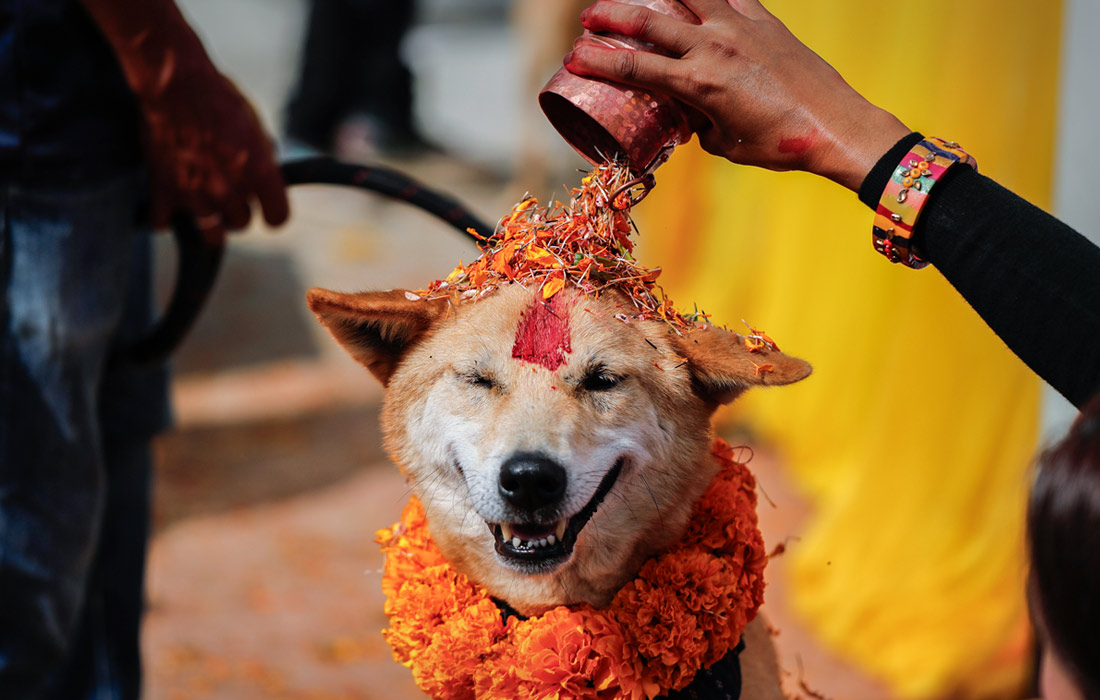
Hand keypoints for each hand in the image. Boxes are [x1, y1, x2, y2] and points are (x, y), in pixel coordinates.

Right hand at [139, 63, 288, 241]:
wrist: (173, 83)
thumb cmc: (218, 97)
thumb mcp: (255, 124)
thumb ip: (264, 156)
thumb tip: (270, 173)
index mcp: (259, 172)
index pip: (278, 218)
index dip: (274, 214)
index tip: (268, 209)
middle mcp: (230, 190)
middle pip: (242, 224)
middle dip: (238, 212)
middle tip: (228, 193)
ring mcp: (195, 195)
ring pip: (212, 236)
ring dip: (210, 224)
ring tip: (205, 205)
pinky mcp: (163, 192)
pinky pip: (165, 225)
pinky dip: (166, 218)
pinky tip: (169, 204)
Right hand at [564, 0, 909, 190]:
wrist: (834, 125)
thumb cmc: (780, 145)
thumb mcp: (725, 144)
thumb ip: (700, 125)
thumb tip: (691, 115)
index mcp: (698, 85)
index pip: (632, 67)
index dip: (597, 61)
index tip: (572, 58)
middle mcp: (713, 48)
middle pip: (648, 22)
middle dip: (610, 17)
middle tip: (587, 19)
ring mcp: (739, 28)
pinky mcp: (764, 19)